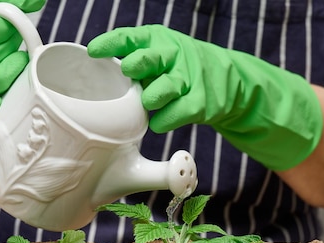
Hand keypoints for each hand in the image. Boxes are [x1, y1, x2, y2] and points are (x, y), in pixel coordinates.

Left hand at [87, 25, 322, 170]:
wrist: (230, 81)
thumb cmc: (180, 68)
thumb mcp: (161, 53)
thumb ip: (135, 59)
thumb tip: (96, 73)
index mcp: (158, 40)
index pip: (130, 37)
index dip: (111, 44)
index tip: (93, 52)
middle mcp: (174, 55)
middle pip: (150, 58)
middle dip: (135, 65)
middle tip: (128, 72)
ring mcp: (188, 79)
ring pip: (163, 89)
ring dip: (151, 98)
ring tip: (148, 103)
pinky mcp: (200, 103)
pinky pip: (175, 115)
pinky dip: (162, 122)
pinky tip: (157, 123)